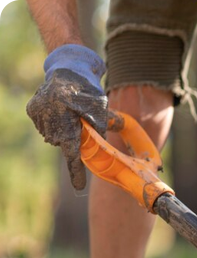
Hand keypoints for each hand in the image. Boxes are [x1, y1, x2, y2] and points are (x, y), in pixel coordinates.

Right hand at [27, 45, 107, 189]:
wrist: (69, 68)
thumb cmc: (89, 90)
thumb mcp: (101, 110)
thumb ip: (99, 132)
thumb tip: (100, 153)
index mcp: (67, 113)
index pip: (72, 148)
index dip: (76, 169)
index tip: (79, 186)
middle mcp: (49, 113)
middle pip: (63, 144)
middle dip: (74, 141)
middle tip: (80, 124)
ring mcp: (38, 112)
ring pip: (54, 138)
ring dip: (64, 133)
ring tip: (71, 114)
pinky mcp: (32, 110)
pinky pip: (46, 129)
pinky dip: (55, 126)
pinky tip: (61, 112)